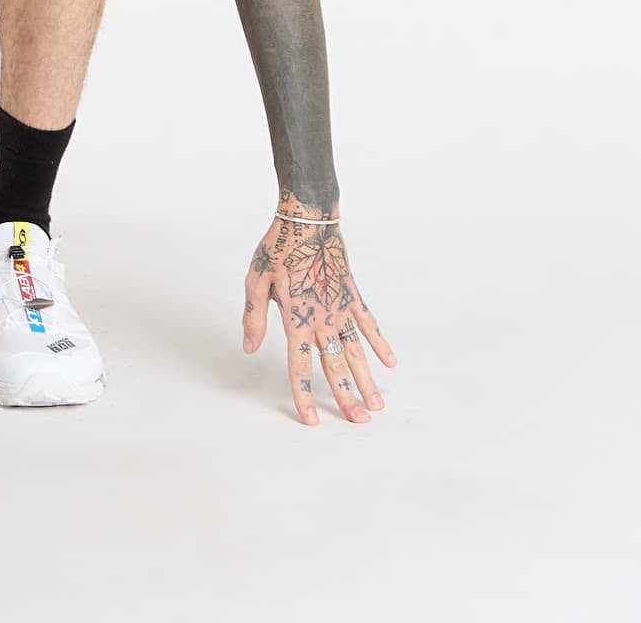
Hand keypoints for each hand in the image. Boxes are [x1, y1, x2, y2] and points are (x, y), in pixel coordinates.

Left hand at [240, 209, 394, 425]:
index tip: (310, 421)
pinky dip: (380, 343)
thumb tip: (249, 348)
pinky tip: (390, 363)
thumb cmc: (278, 247)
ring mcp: (341, 307)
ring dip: (367, 379)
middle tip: (359, 422)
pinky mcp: (353, 294)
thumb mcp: (256, 280)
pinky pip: (369, 324)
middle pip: (335, 366)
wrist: (308, 219)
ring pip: (357, 351)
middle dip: (346, 397)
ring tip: (378, 405)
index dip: (303, 395)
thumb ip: (254, 317)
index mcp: (297, 319)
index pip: (300, 366)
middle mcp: (322, 318)